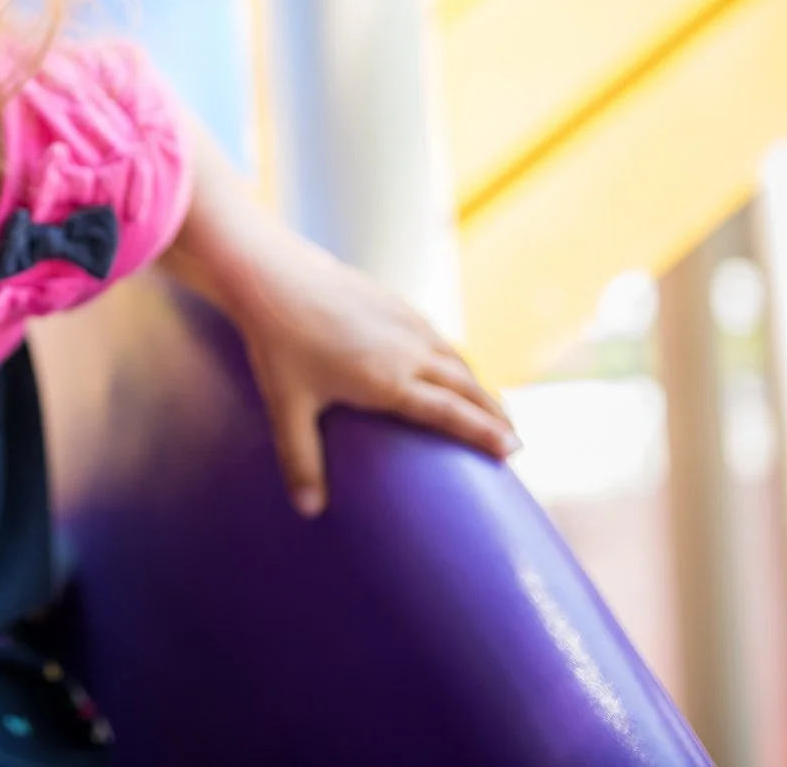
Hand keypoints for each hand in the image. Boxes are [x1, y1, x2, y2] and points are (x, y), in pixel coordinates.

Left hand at [233, 247, 517, 518]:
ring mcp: (405, 321)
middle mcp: (408, 350)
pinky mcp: (395, 301)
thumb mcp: (286, 407)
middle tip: (515, 441)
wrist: (271, 276)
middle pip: (467, 386)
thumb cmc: (277, 344)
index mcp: (389, 381)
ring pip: (456, 358)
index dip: (485, 433)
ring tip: (492, 408)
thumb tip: (308, 511)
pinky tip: (452, 366)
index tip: (515, 452)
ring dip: (479, 384)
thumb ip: (300, 460)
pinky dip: (456, 357)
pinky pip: (437, 336)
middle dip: (494, 414)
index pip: (450, 413)